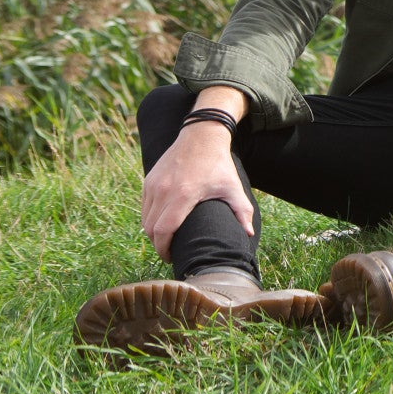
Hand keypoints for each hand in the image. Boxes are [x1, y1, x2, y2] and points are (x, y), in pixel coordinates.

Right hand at [139, 122, 254, 261]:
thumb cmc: (218, 164)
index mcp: (183, 195)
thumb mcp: (233, 187)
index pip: (163, 231)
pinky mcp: (148, 180)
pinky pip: (144, 207)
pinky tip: (161, 223)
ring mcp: (153, 185)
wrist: (201, 136)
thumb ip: (242, 211)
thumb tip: (248, 233)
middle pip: (151, 229)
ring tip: (166, 239)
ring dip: (153, 232)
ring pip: (145, 219)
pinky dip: (150, 218)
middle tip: (170, 251)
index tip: (171, 257)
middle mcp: (163, 190)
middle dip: (158, 244)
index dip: (164, 249)